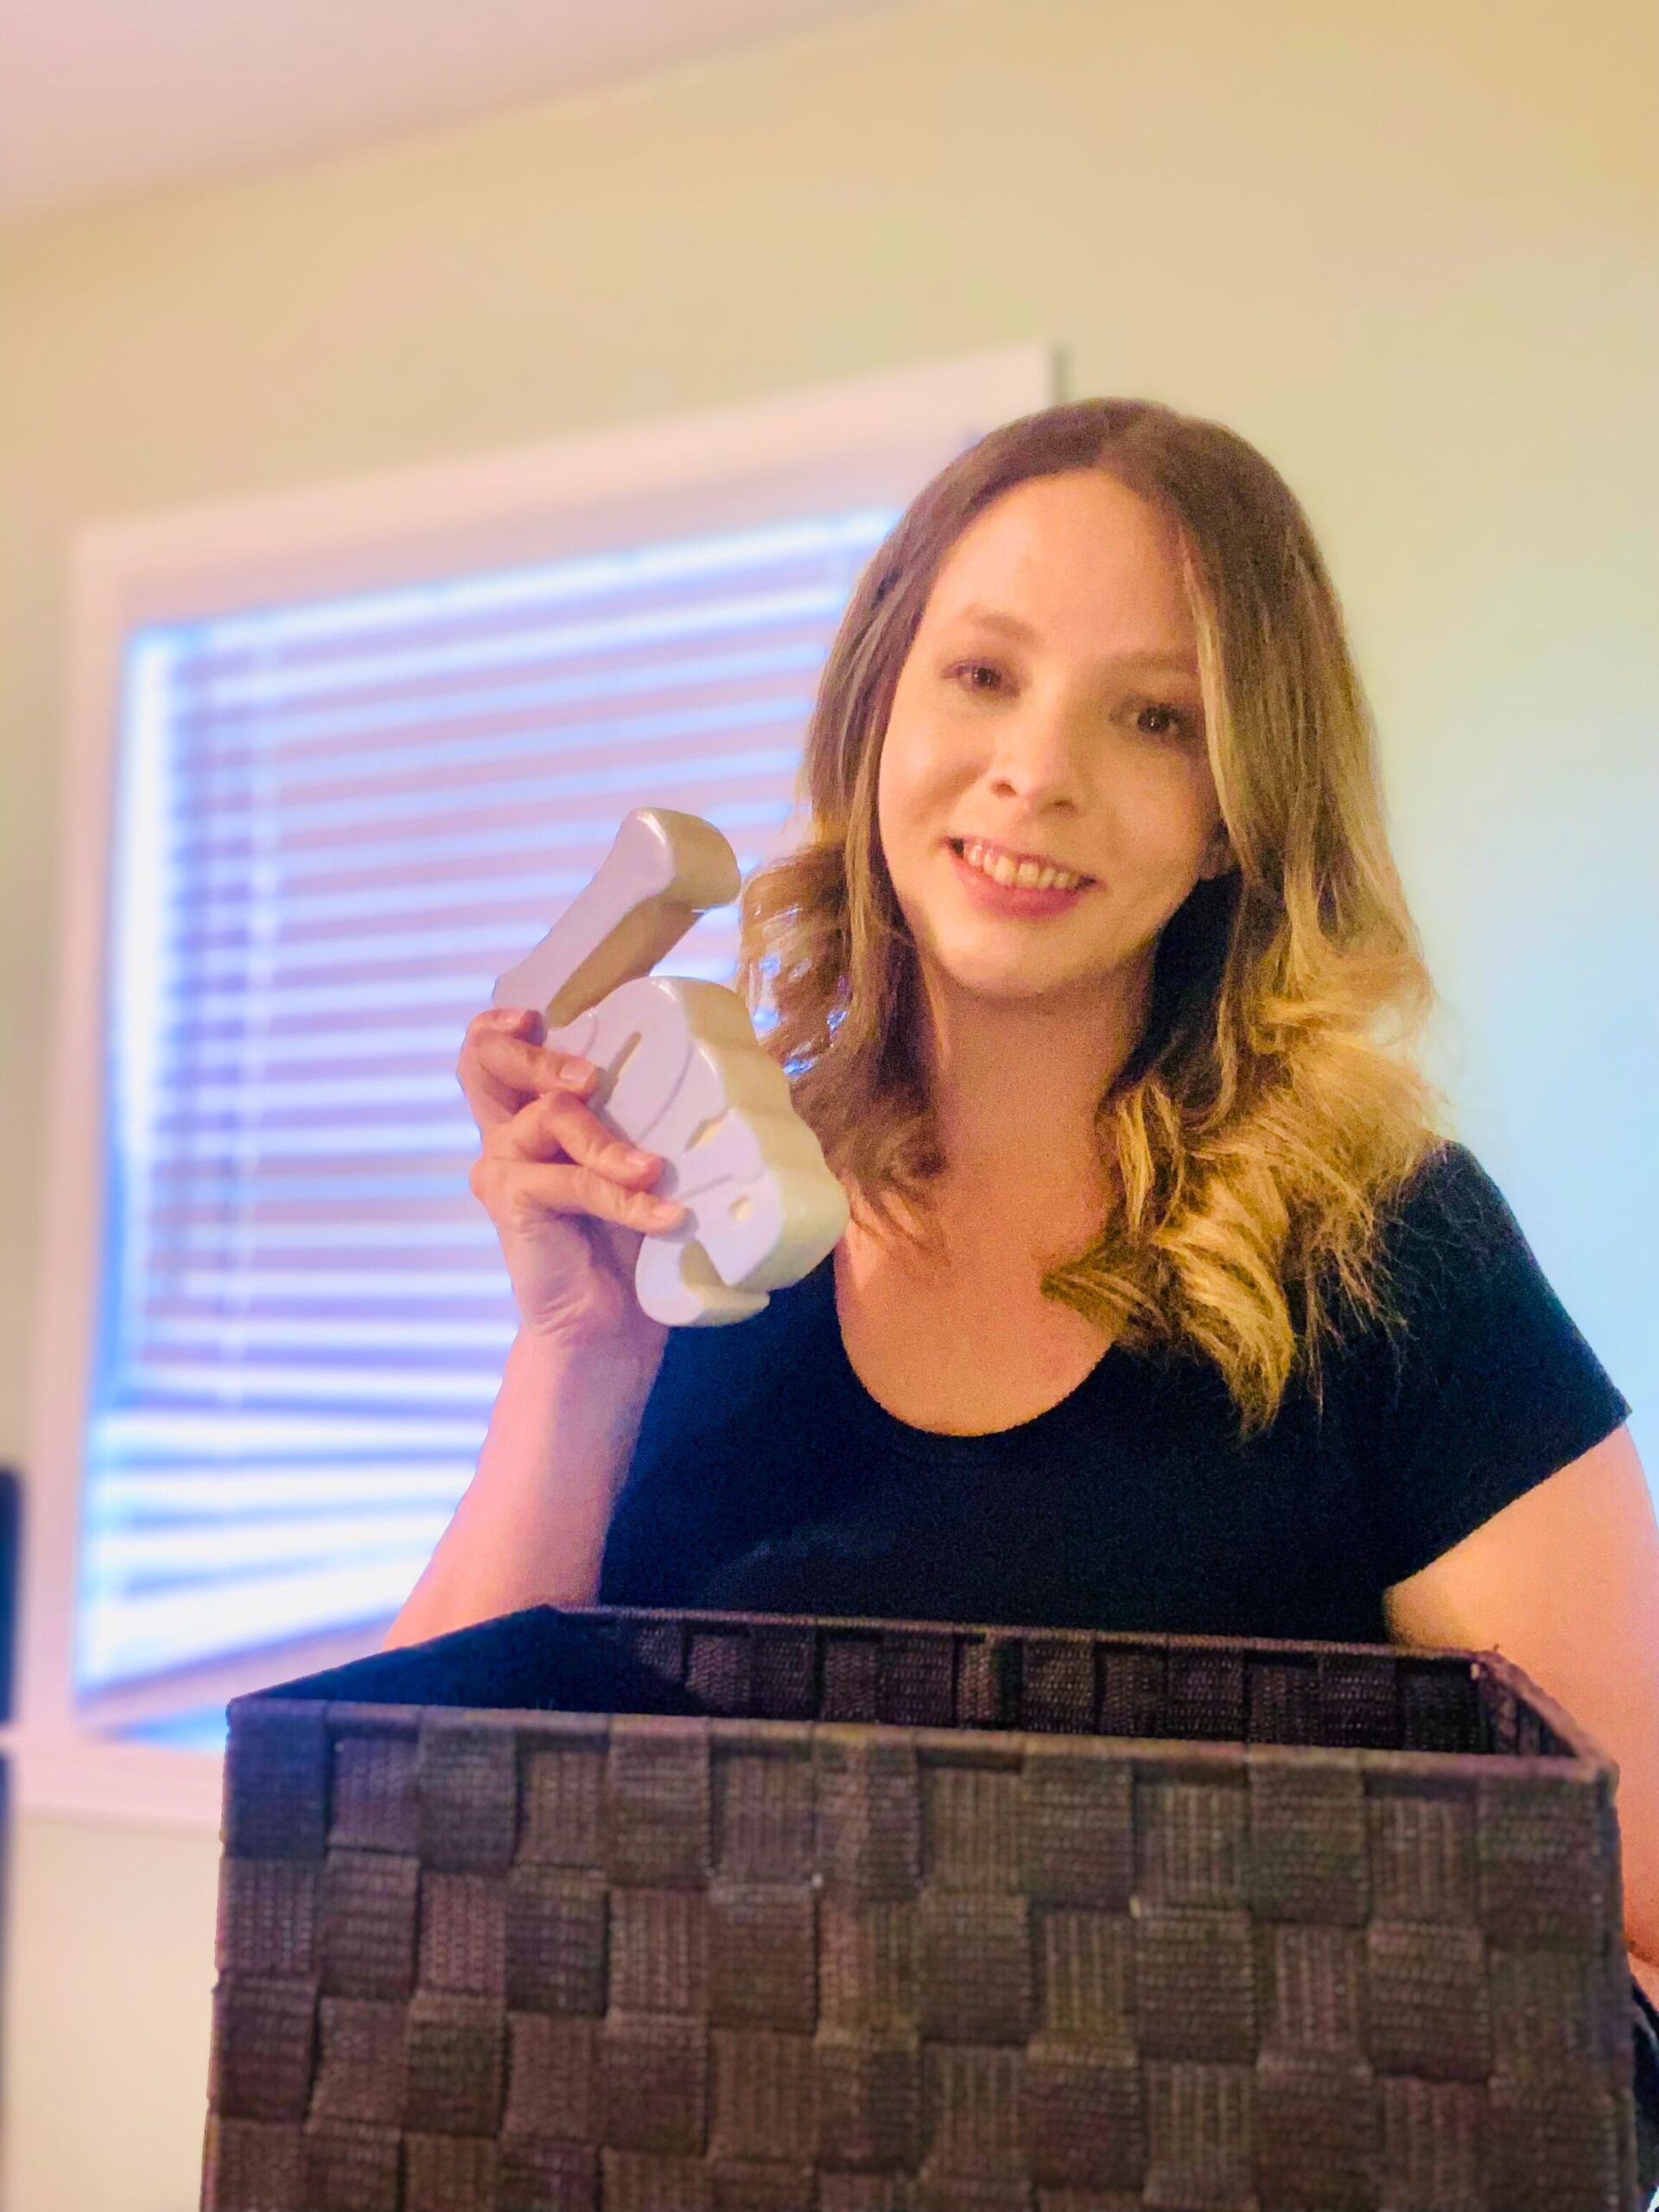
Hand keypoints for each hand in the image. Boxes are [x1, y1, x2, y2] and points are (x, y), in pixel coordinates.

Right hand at [458, 1005, 684, 1353]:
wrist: (606, 1324)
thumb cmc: (625, 1237)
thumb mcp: (632, 1162)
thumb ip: (636, 1117)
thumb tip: (707, 1071)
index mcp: (529, 1113)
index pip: (491, 1049)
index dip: (504, 1023)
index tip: (538, 1016)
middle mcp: (506, 1133)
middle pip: (486, 1061)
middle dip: (541, 1057)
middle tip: (591, 1078)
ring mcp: (503, 1167)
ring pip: (550, 1116)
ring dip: (607, 1141)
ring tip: (652, 1169)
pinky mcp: (512, 1205)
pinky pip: (572, 1181)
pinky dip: (623, 1196)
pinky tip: (663, 1215)